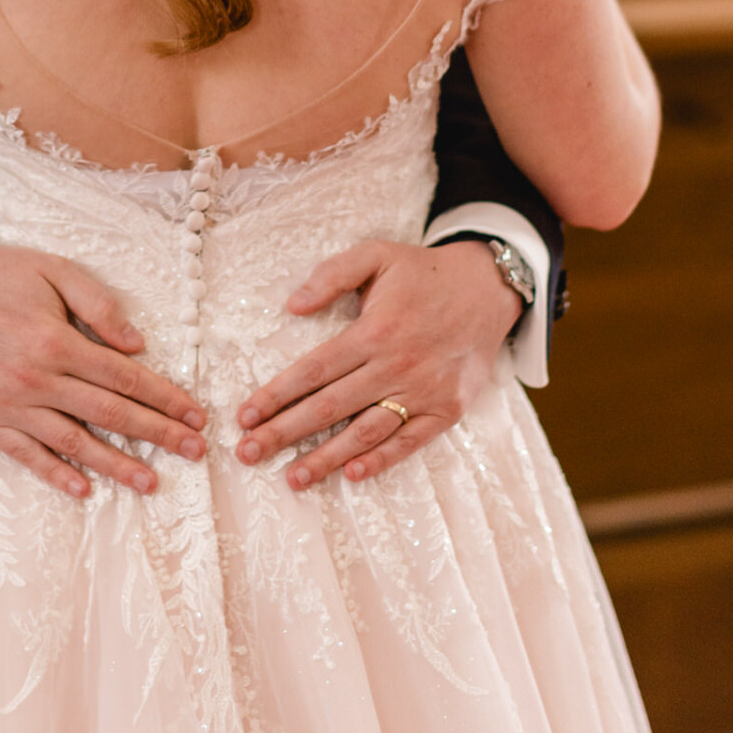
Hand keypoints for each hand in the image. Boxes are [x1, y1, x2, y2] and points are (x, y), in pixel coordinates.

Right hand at [0, 234, 206, 498]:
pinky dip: (56, 475)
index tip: (195, 415)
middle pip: (108, 414)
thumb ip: (98, 304)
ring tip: (151, 482)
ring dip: (116, 465)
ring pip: (73, 443)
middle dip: (157, 434)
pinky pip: (26, 455)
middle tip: (194, 452)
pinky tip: (84, 489)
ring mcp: (7, 405)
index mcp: (55, 341)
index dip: (164, 398)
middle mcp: (34, 380)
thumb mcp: (52, 270)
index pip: (124, 377)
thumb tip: (137, 344)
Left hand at [235, 239, 520, 490]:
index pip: (313, 370)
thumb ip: (332, 274)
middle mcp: (395, 365)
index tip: (244, 416)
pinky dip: (381, 459)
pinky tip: (352, 473)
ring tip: (292, 477)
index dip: (276, 394)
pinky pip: (409, 441)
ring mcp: (423, 391)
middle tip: (248, 454)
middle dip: (285, 432)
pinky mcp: (447, 409)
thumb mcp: (376, 254)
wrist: (488, 287)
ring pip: (365, 431)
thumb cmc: (423, 271)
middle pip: (329, 407)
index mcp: (373, 331)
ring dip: (326, 457)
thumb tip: (292, 305)